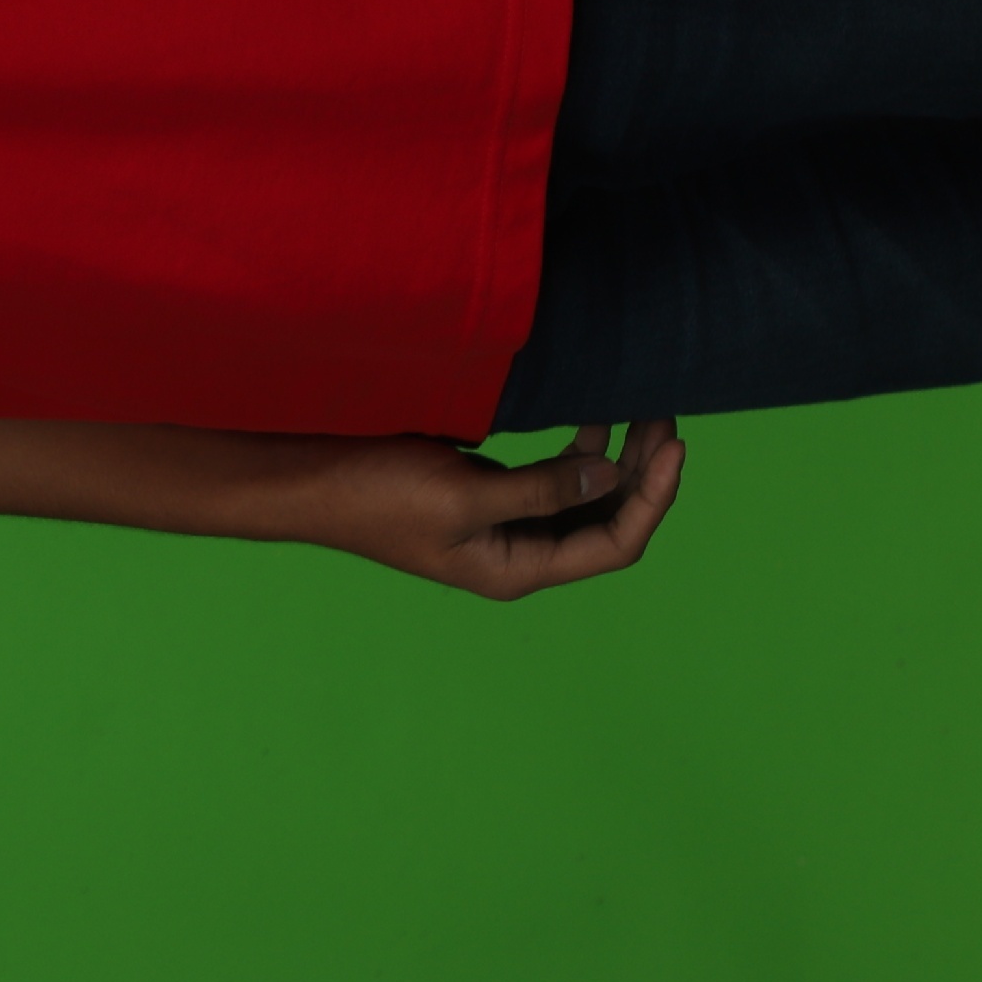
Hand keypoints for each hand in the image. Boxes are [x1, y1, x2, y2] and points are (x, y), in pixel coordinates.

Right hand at [295, 420, 684, 599]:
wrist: (307, 483)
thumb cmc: (376, 494)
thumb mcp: (466, 494)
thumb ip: (542, 489)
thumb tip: (611, 475)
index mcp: (518, 569)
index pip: (614, 542)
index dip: (653, 497)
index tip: (674, 444)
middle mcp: (517, 553)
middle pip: (605, 520)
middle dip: (641, 473)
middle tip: (664, 416)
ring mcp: (499, 524)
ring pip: (580, 498)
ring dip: (614, 460)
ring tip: (638, 412)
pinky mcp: (480, 495)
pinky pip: (548, 479)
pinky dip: (577, 453)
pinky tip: (589, 421)